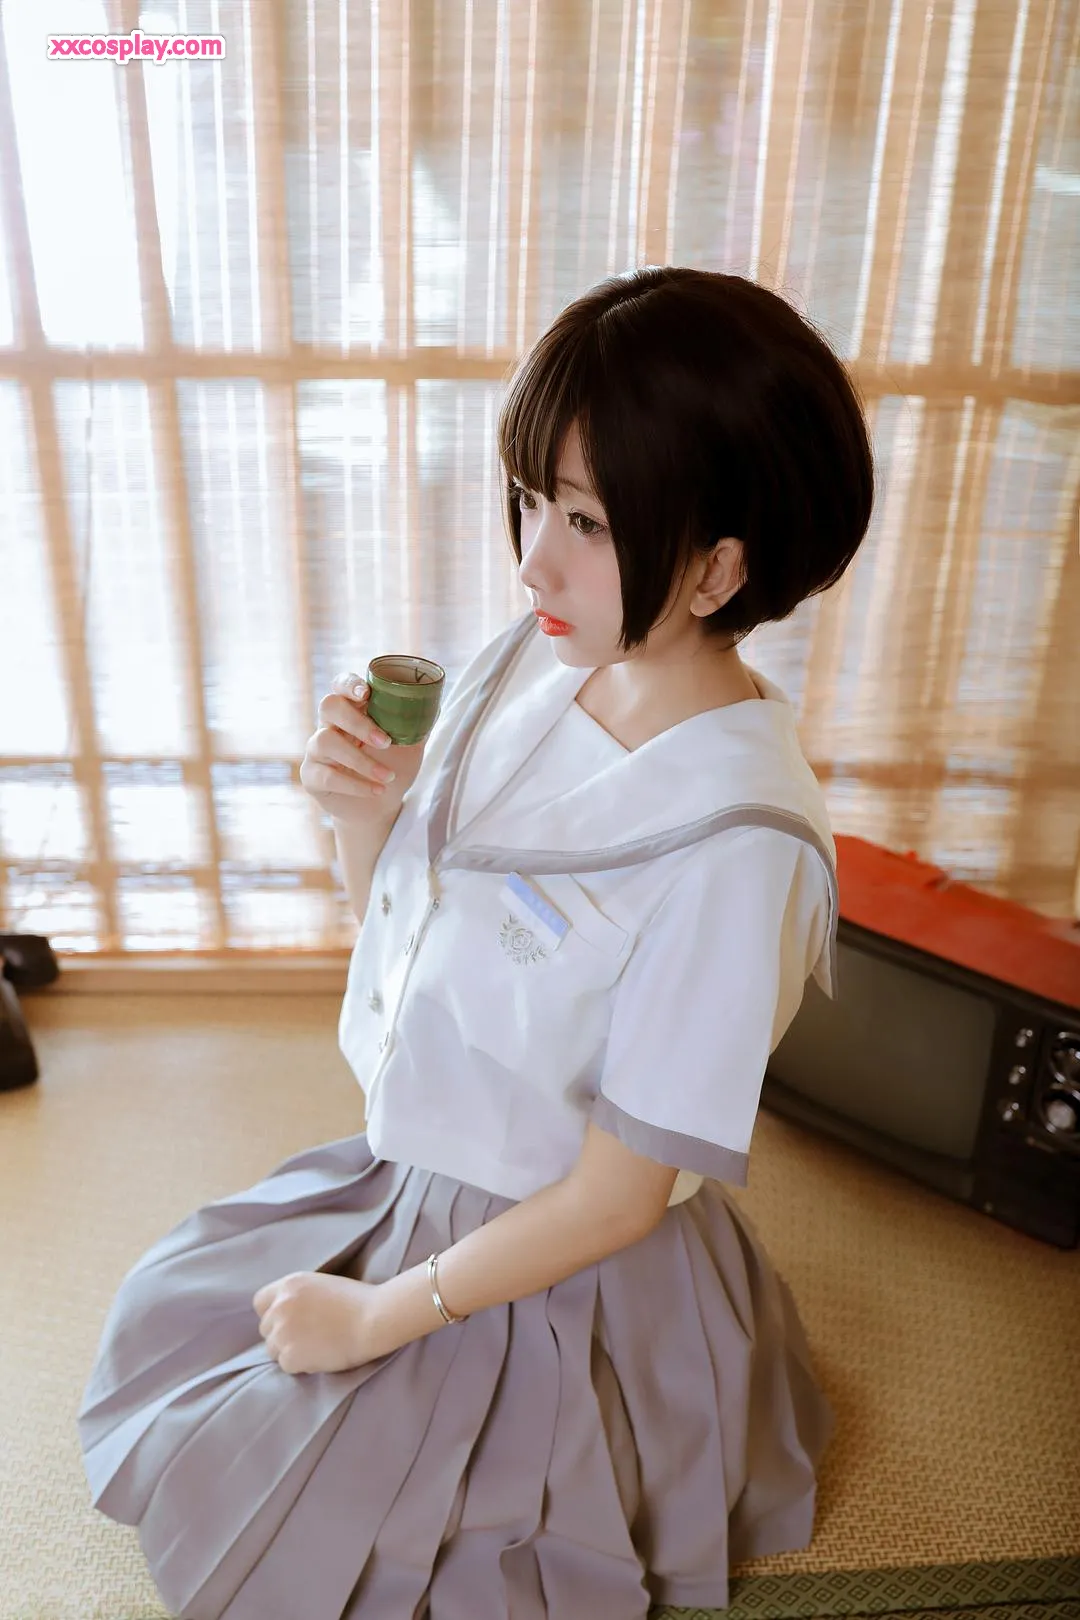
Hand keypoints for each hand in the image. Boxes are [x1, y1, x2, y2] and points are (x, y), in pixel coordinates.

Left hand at [252, 1271, 389, 1374]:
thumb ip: (299, 1296)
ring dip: (289, 1351)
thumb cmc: (357, 1301)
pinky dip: (300, 1365)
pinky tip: (320, 1356)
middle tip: (307, 1338)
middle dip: (281, 1335)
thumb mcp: (321, 1285)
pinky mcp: (290, 1355)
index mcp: (289, 1285)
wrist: (374, 1319)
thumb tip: (287, 1314)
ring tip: (315, 1348)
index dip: (272, 1313)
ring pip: (272, 1349)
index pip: (260, 1302)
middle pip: (266, 1329)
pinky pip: (286, 1365)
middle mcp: (280, 1306)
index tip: (288, 1321)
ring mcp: (283, 1331)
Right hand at [299, 673, 428, 824]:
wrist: (381, 807)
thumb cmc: (393, 767)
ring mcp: (317, 750)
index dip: (349, 684)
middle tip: (385, 742)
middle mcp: (330, 725)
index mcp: (352, 710)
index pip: (341, 685)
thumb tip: (434, 705)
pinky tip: (377, 790)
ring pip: (325, 741)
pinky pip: (327, 776)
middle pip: (329, 706)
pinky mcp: (312, 777)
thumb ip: (417, 724)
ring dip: (361, 761)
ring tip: (387, 776)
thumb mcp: (410, 746)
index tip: (367, 693)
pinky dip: (355, 784)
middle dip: (357, 722)